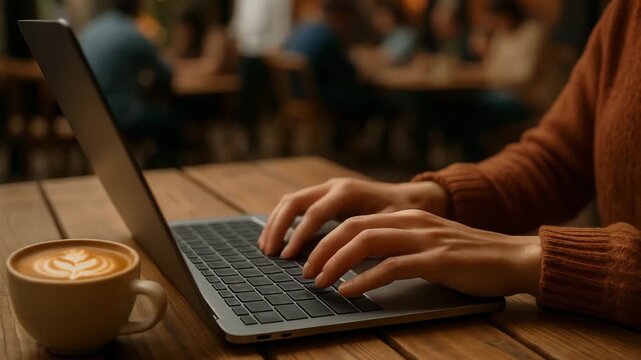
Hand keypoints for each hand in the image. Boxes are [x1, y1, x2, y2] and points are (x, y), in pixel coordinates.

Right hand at [259, 178, 448, 257]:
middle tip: (269, 252)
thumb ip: (363, 239)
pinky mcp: (325, 196)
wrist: (413, 197)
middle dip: (278, 227)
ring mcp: (327, 189)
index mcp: (347, 191)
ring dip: (276, 223)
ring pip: (291, 201)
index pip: (314, 212)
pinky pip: (297, 205)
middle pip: (294, 201)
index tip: (289, 256)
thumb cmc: (403, 213)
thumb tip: (340, 262)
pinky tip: (278, 239)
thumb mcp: (387, 226)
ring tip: (266, 248)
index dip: (299, 235)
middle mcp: (333, 186)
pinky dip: (284, 220)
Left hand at [303, 209, 541, 297]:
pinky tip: (349, 291)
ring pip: (366, 243)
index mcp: (407, 216)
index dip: (328, 239)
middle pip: (353, 228)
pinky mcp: (436, 260)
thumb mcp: (429, 243)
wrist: (514, 257)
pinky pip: (391, 267)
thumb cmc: (470, 257)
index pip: (355, 222)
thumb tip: (363, 263)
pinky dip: (364, 279)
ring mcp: (424, 239)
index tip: (311, 258)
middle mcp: (412, 222)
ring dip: (336, 263)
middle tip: (306, 270)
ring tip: (319, 281)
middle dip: (323, 249)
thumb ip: (400, 246)